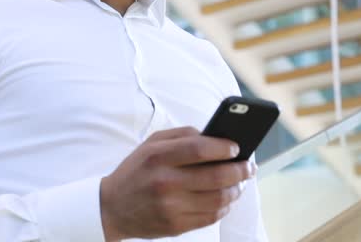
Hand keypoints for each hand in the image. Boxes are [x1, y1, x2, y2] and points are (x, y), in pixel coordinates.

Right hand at [99, 127, 255, 240]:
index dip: (223, 147)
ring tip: (239, 183)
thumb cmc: (136, 171)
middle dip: (239, 170)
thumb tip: (214, 136)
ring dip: (235, 190)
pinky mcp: (176, 225)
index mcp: (157, 156)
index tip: (236, 147)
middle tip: (248, 167)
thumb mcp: (149, 145)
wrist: (112, 207)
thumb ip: (180, 135)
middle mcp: (164, 181)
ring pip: (219, 198)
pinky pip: (211, 216)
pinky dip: (224, 207)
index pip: (199, 148)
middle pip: (216, 175)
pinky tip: (224, 198)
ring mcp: (171, 206)